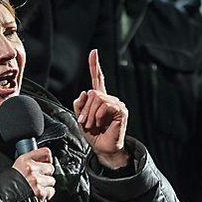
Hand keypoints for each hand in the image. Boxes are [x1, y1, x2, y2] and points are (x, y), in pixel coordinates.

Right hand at [13, 147, 55, 200]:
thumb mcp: (18, 166)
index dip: (48, 159)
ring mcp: (36, 181)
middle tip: (39, 178)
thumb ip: (32, 161)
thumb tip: (46, 160)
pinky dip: (46, 194)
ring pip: (51, 180)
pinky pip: (51, 191)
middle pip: (50, 168)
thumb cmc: (11, 183)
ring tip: (37, 187)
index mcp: (25, 160)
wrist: (5, 197)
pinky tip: (39, 193)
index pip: (46, 153)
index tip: (47, 162)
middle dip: (46, 174)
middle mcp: (31, 169)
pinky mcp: (40, 192)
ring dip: (46, 185)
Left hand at [73, 50, 128, 168]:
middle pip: (92, 92)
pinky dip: (98, 115)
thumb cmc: (94, 135)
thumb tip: (84, 92)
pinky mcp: (121, 111)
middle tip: (84, 122)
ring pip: (97, 98)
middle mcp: (110, 99)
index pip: (98, 79)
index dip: (95, 65)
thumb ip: (80, 104)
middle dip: (84, 109)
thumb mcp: (81, 118)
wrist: (104, 149)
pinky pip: (105, 105)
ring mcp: (117, 104)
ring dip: (90, 114)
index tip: (93, 52)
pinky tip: (100, 123)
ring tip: (92, 125)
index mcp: (100, 99)